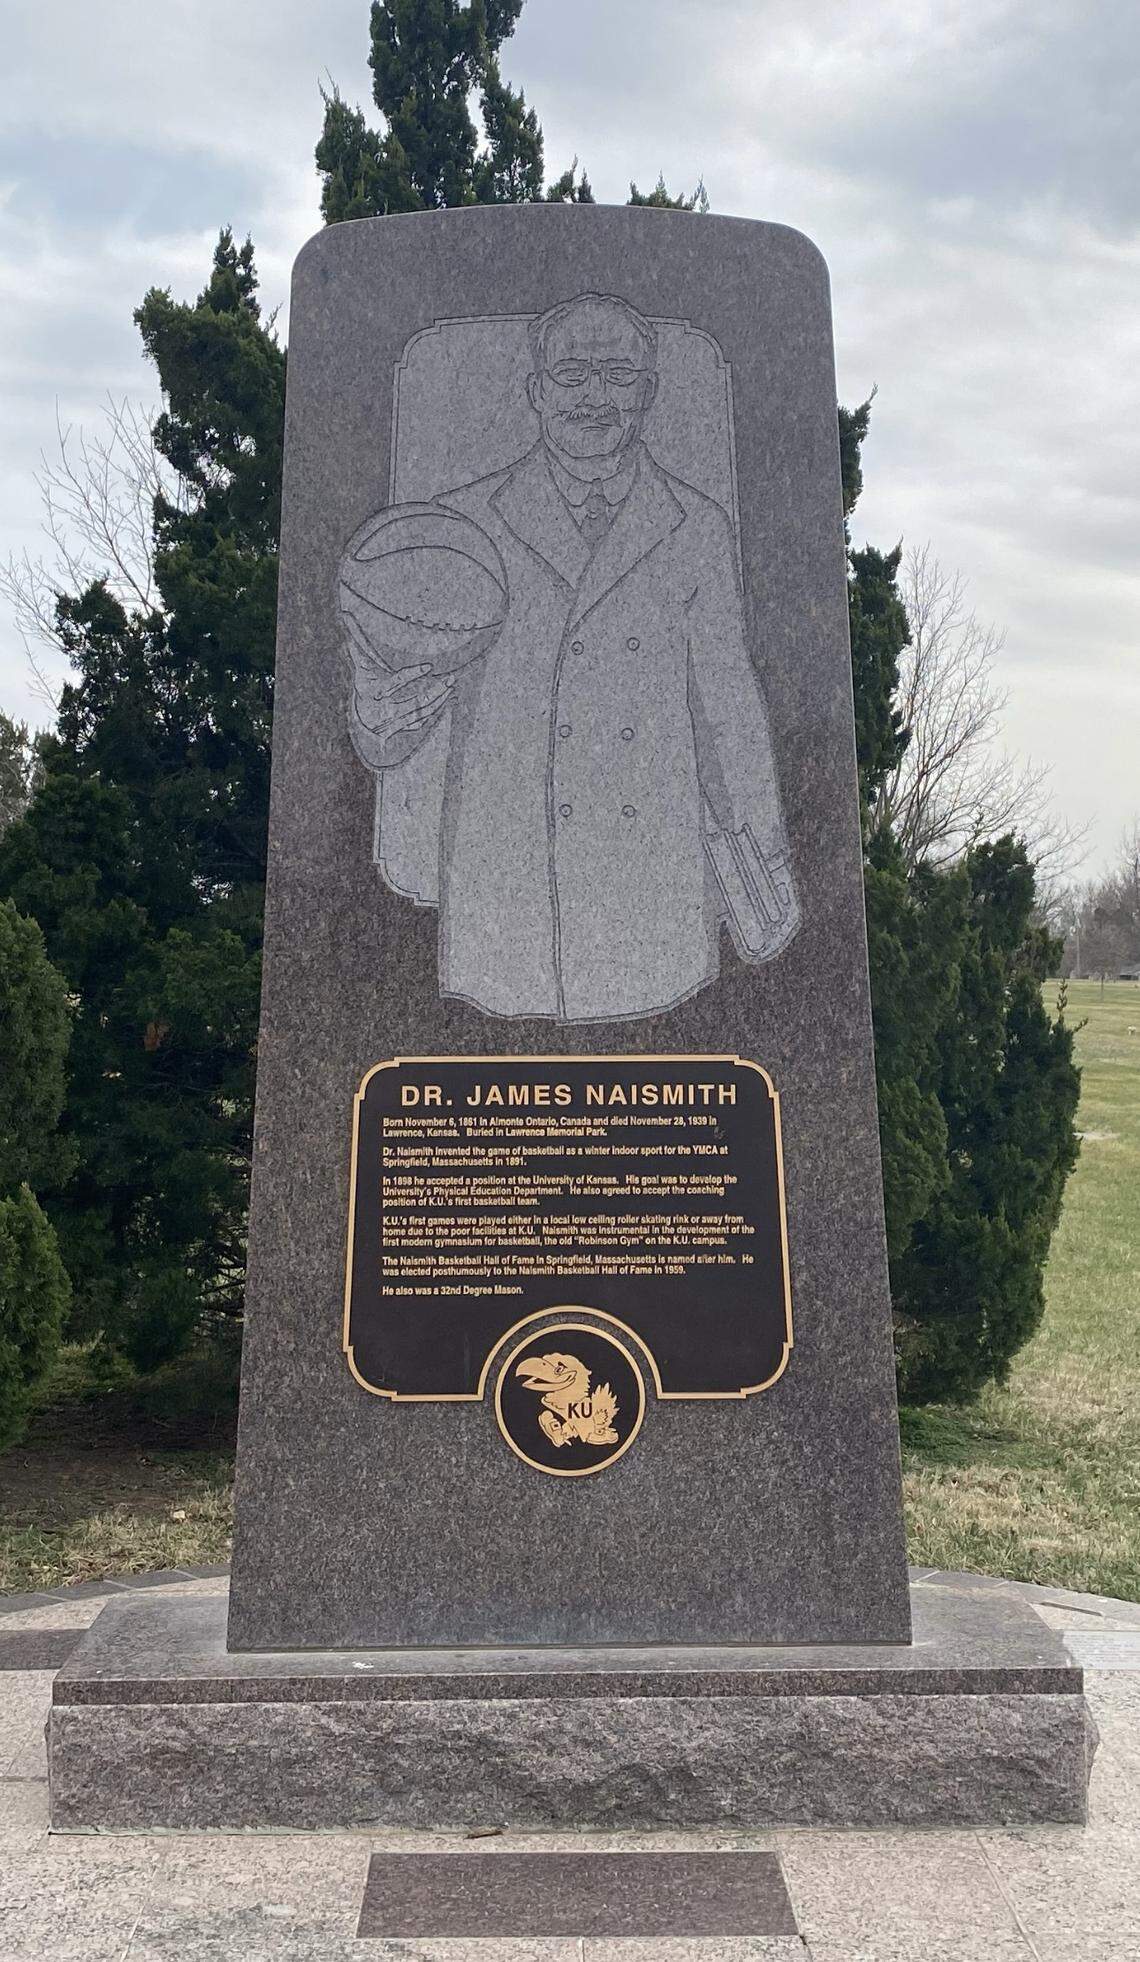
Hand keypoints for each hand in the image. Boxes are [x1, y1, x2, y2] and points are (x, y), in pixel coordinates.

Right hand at [346, 611, 453, 754]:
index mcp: (373, 692)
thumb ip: (357, 646)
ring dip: (438, 700)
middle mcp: (384, 709)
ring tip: (450, 686)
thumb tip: (346, 615)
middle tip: (450, 678)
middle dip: (434, 692)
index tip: (429, 667)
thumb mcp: (359, 669)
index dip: (412, 675)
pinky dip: (433, 712)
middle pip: (415, 702)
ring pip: (420, 713)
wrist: (359, 722)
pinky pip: (419, 722)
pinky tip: (445, 700)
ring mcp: (394, 721)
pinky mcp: (400, 728)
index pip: (396, 682)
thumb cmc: (362, 687)